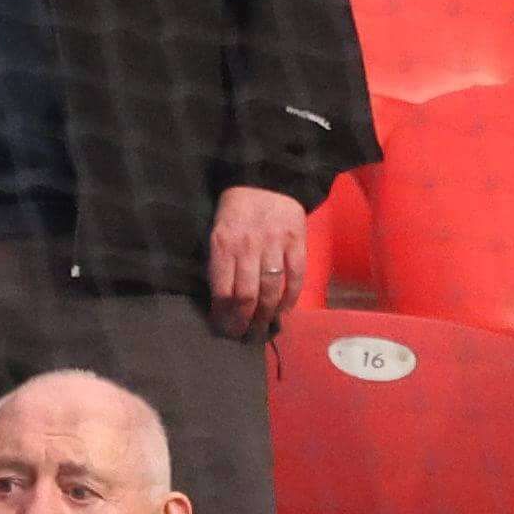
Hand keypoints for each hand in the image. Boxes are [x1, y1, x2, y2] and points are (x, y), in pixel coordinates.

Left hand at [204, 186, 305, 339]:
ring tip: (262, 328)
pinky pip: (296, 276)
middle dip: (245, 322)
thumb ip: (219, 265)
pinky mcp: (297, 240)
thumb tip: (220, 304)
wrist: (264, 178)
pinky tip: (283, 310)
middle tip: (244, 335)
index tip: (224, 329)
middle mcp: (249, 245)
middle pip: (248, 296)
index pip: (223, 291)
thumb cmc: (235, 212)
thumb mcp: (216, 233)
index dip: (224, 316)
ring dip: (267, 315)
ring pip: (272, 289)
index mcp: (223, 245)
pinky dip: (290, 298)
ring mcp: (275, 243)